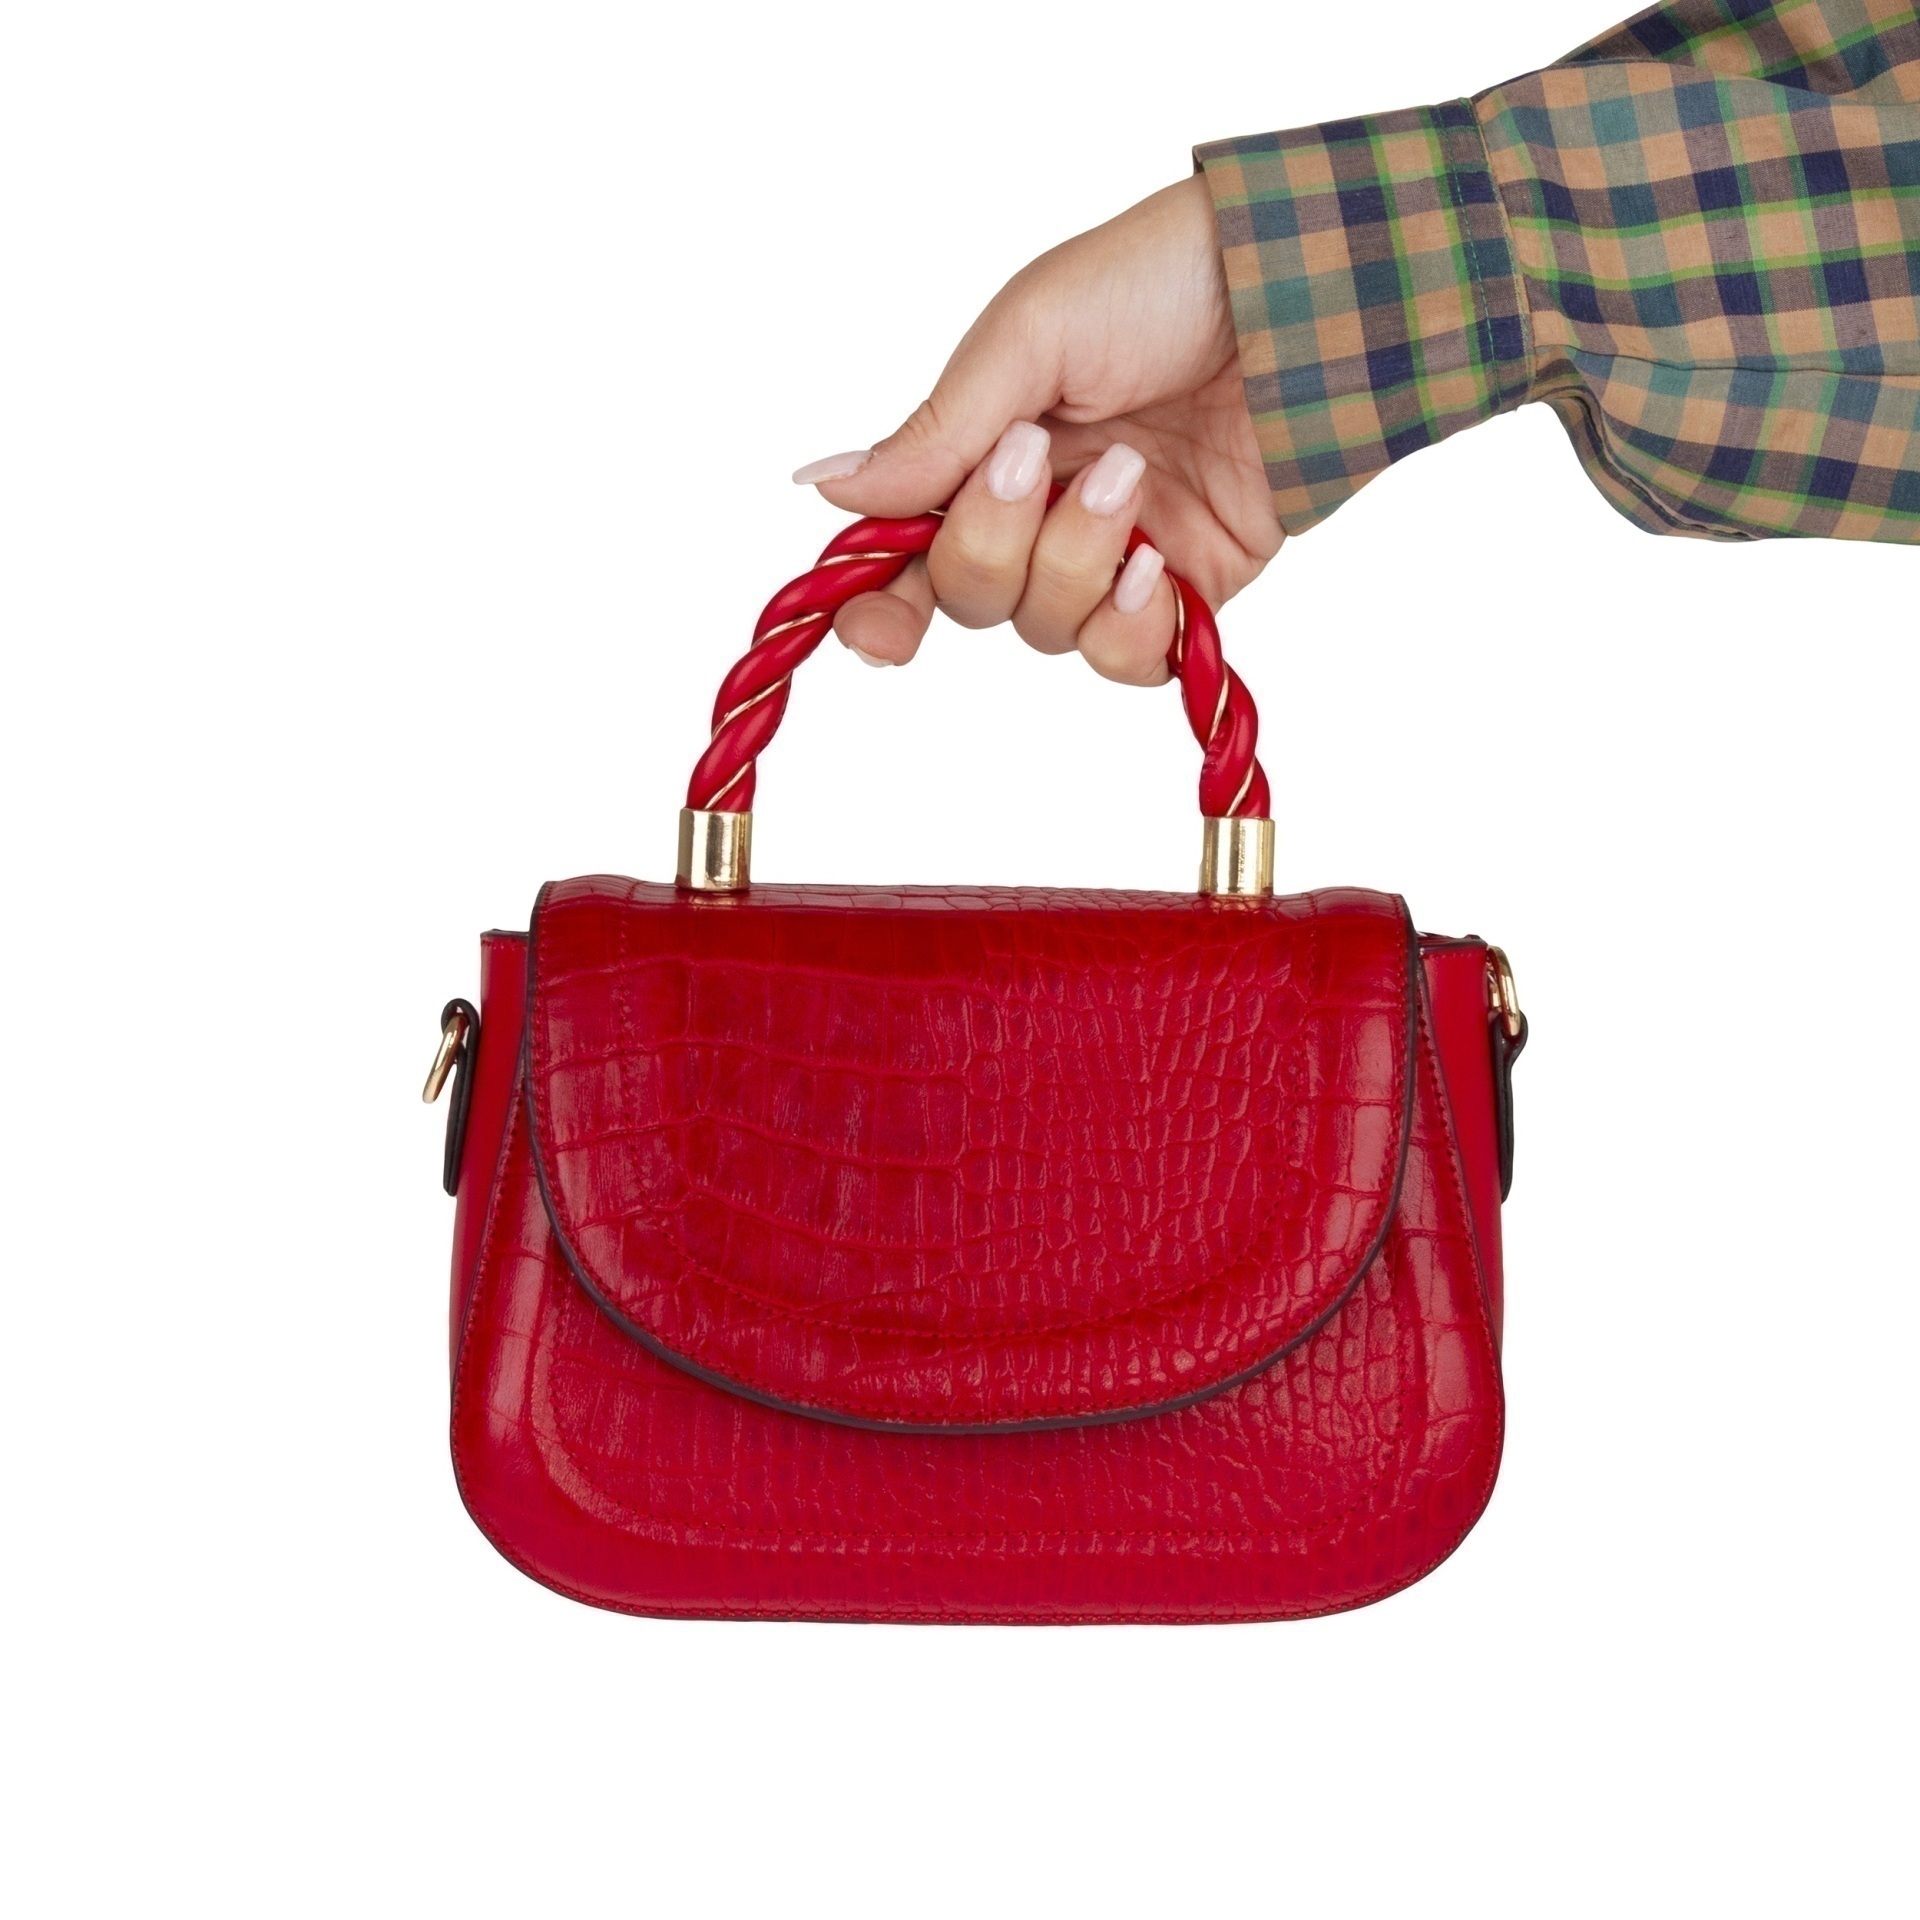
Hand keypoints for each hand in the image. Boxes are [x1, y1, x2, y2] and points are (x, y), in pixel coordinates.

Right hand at [793, 174, 1280, 686]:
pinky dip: (1130, 624)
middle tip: (1038, 458)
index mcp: (984, 448)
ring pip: (1045, 628)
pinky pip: (1127, 658)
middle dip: (992, 541)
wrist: (1301, 294)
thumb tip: (823, 487)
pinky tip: (1155, 561)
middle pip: (969, 597)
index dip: (881, 605)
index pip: (907, 552)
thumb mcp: (1029, 335)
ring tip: (1130, 476)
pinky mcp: (1186, 588)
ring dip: (1073, 561)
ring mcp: (1112, 554)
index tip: (874, 632)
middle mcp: (1039, 512)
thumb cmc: (1161, 283)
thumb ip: (935, 430)